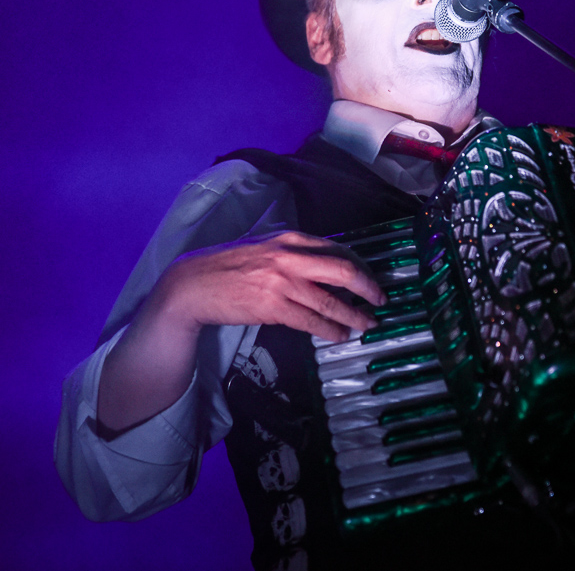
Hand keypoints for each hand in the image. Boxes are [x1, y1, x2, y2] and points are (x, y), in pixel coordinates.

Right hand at [146, 231, 383, 342]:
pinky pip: (311, 321)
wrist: (193, 284)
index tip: (370, 278)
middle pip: (342, 270)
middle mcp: (289, 256)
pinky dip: (330, 330)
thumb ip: (291, 253)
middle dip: (368, 287)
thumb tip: (321, 268)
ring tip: (366, 325)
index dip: (359, 266)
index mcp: (289, 238)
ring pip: (330, 301)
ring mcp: (282, 282)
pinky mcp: (273, 307)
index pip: (336, 250)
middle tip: (381, 300)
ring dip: (354, 315)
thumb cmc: (225, 266)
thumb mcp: (262, 248)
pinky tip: (339, 335)